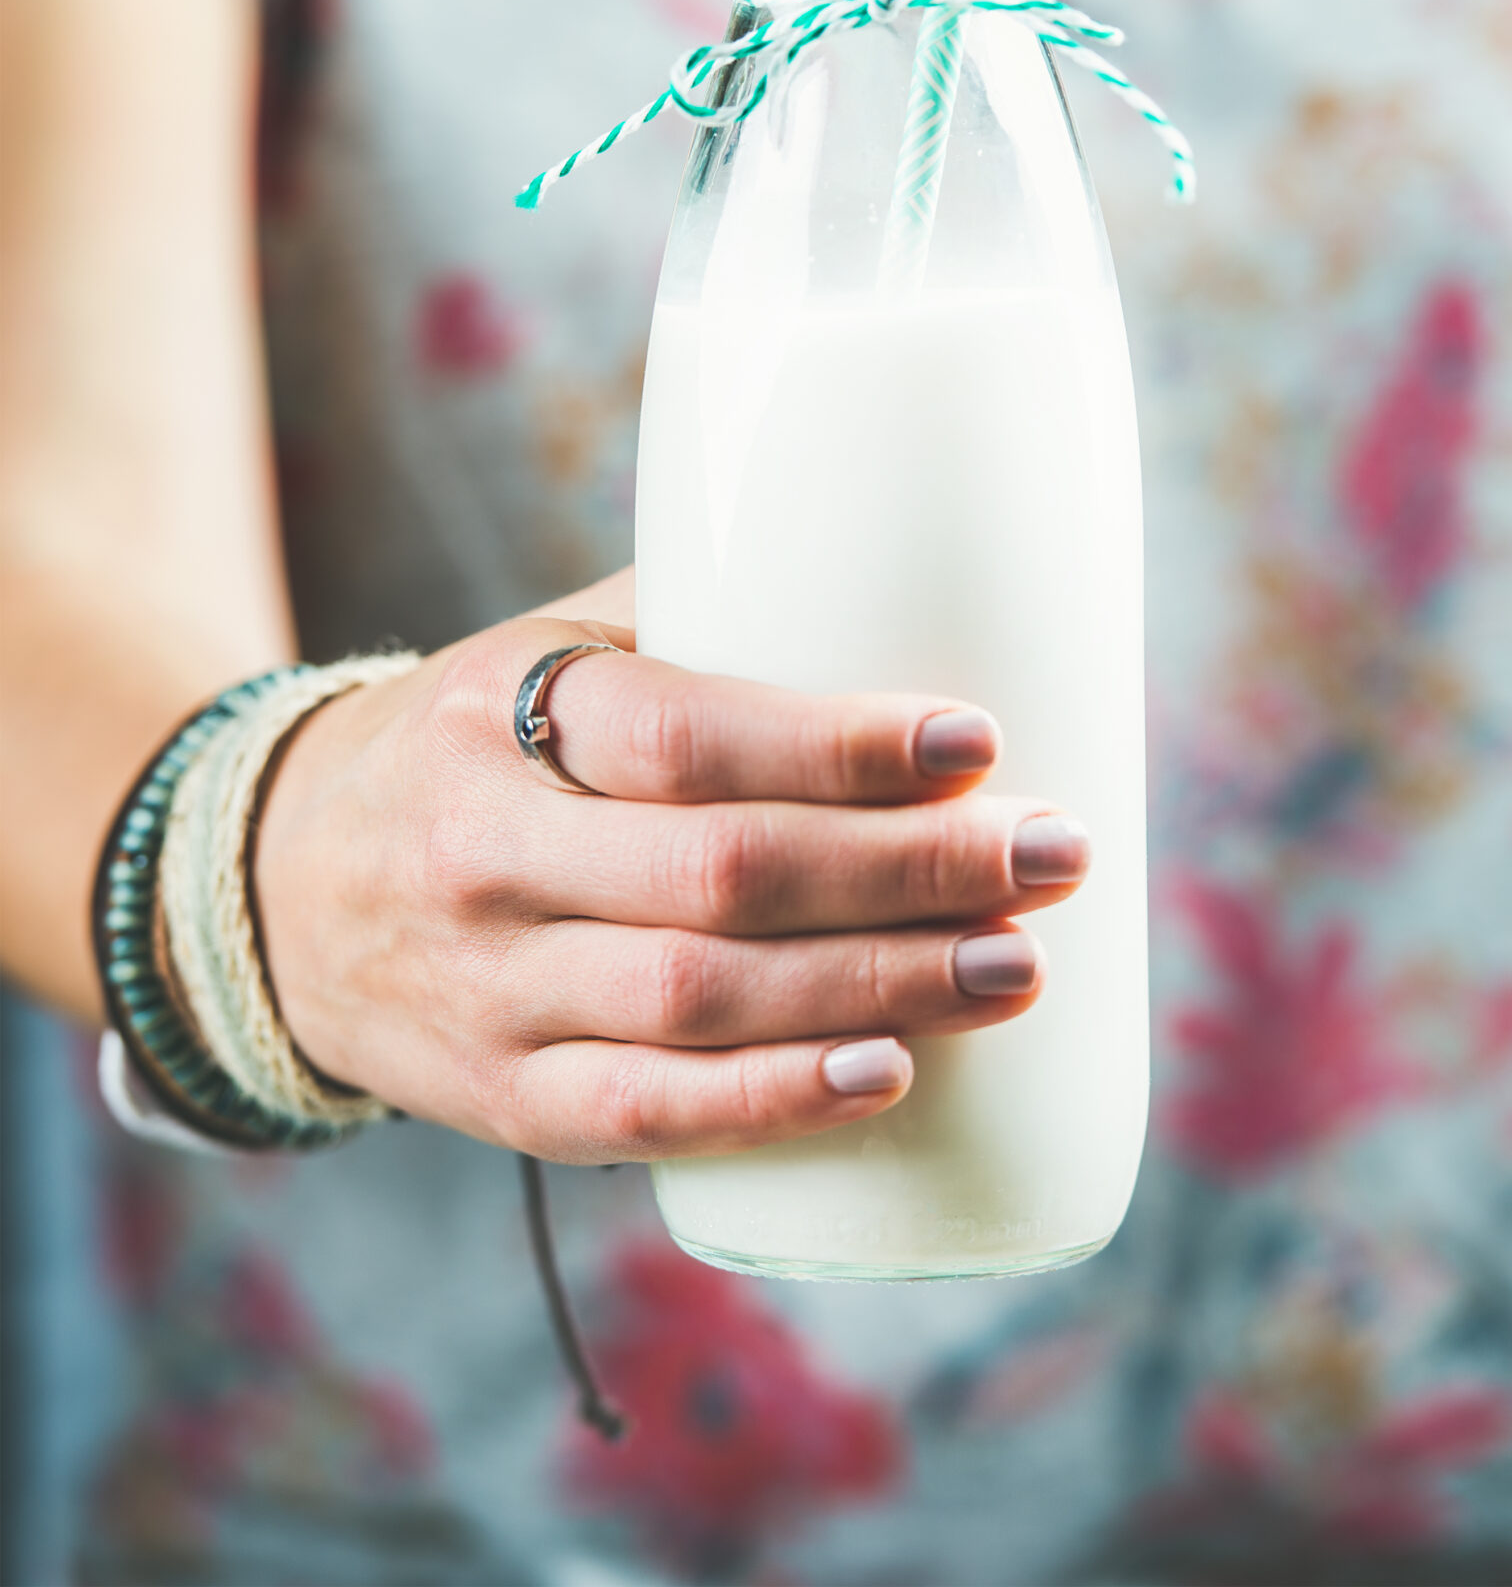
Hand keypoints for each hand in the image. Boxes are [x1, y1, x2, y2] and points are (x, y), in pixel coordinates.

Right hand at [252, 585, 1090, 1163]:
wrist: (283, 887)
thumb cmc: (479, 742)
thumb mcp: (542, 654)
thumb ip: (696, 624)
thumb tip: (913, 575)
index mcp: (503, 716)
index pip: (683, 734)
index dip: (838, 744)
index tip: (975, 737)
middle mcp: (484, 854)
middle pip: (720, 875)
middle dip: (909, 872)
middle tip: (1051, 855)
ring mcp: (488, 990)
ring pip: (700, 1003)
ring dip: (881, 988)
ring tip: (1018, 964)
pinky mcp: (503, 1099)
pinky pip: (648, 1114)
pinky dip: (775, 1102)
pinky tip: (891, 1073)